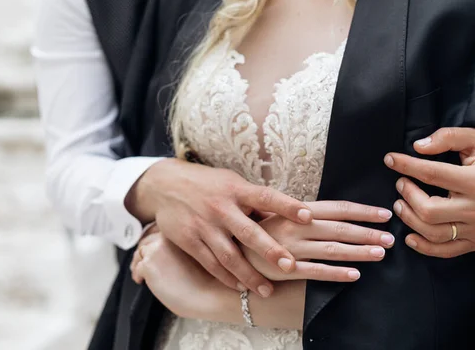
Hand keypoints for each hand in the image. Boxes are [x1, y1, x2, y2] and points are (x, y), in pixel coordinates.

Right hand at [126, 158, 311, 297]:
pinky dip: (226, 277)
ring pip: (229, 255)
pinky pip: (210, 263)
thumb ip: (254, 202)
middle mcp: (221, 208)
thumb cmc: (209, 184)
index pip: (266, 197)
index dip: (288, 206)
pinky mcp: (189, 240)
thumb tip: (285, 217)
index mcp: (236, 190)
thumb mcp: (232, 183)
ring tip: (267, 290)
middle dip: (270, 250)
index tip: (309, 216)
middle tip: (290, 266)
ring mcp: (204, 226)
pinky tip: (240, 287)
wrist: (165, 185)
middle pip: (248, 232)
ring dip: (249, 275)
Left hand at [131, 232, 219, 319]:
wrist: (215, 293)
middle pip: (148, 240)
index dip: (156, 243)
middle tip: (145, 262)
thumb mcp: (203, 253)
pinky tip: (142, 281)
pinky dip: (137, 275)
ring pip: (140, 253)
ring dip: (140, 263)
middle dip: (146, 252)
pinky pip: (137, 268)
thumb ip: (187, 248)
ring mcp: (157, 249)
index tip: (155, 252)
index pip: (161, 232)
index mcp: (182, 230)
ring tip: (141, 274)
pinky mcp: (149, 265)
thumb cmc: (215, 277)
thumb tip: (175, 255)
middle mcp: (168, 236)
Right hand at [242, 201, 394, 281]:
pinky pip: (315, 271)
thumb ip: (305, 213)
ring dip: (358, 251)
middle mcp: (297, 226)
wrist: (228, 241)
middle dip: (367, 232)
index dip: (362, 211)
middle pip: (339, 228)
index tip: (384, 213)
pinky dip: (336, 273)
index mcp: (299, 210)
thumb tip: (334, 212)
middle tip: (391, 236)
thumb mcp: (280, 212)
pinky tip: (355, 274)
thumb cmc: (258, 225)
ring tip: (380, 253)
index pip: (337, 208)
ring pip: (331, 249)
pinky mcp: (285, 268)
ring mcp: (291, 247)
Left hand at [384, 127, 474, 257]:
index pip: (432, 174)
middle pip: (428, 210)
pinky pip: (444, 251)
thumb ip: (448, 137)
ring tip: (400, 204)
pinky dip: (423, 246)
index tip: (390, 159)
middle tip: (400, 183)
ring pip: (432, 232)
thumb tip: (418, 147)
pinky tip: (409, 235)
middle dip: (407, 195)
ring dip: (409, 218)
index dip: (406, 165)